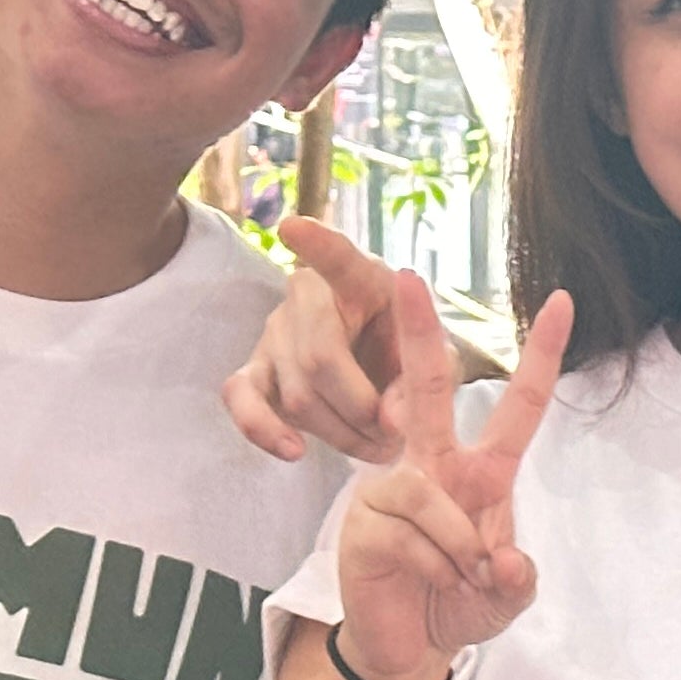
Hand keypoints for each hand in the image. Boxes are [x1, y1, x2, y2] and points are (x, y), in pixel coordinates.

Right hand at [223, 215, 413, 464]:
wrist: (387, 377)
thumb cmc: (414, 356)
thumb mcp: (438, 364)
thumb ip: (424, 383)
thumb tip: (390, 420)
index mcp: (362, 278)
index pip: (338, 257)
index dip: (316, 244)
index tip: (293, 227)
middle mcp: (307, 295)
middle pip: (319, 358)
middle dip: (360, 409)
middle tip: (393, 436)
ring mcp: (274, 331)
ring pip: (296, 393)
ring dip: (338, 433)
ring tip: (374, 446)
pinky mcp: (255, 370)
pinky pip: (242, 398)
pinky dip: (263, 430)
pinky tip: (293, 451)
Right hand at [333, 245, 572, 679]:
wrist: (409, 648)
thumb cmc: (460, 605)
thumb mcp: (506, 597)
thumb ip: (517, 580)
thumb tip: (508, 560)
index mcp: (481, 472)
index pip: (518, 406)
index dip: (542, 356)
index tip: (565, 301)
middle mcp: (433, 467)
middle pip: (427, 389)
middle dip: (415, 332)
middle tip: (405, 275)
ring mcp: (392, 489)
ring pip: (430, 494)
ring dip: (457, 548)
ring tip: (458, 577)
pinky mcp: (363, 519)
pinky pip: (408, 530)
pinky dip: (432, 564)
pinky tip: (425, 581)